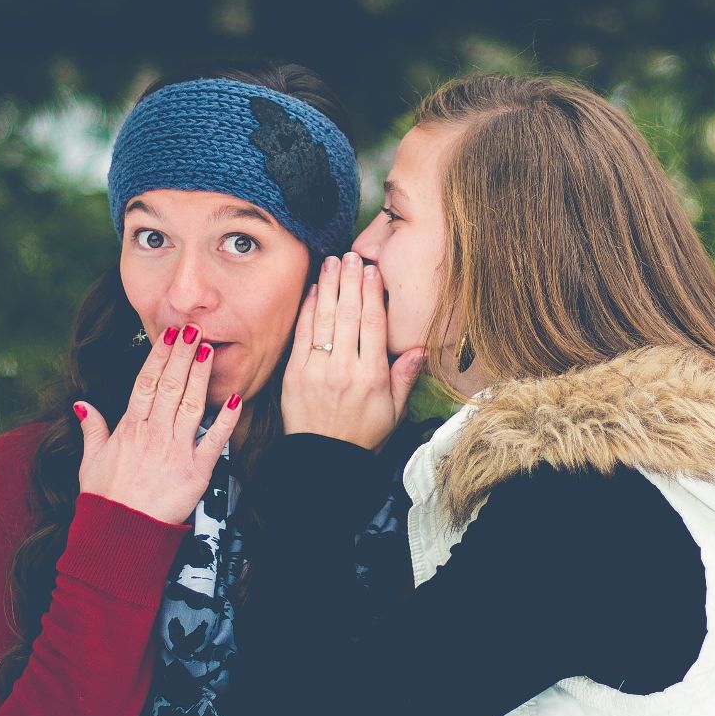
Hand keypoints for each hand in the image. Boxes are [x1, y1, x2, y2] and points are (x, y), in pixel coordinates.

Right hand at [75, 324, 242, 523]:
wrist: (119, 534)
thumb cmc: (105, 499)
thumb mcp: (90, 461)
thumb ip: (92, 429)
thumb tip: (82, 404)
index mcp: (129, 429)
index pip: (146, 383)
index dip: (158, 357)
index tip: (168, 336)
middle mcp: (153, 434)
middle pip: (169, 386)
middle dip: (182, 355)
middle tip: (193, 329)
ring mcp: (175, 451)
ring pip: (190, 405)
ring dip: (200, 376)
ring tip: (209, 350)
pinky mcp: (196, 472)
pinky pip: (214, 442)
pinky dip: (225, 420)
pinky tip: (235, 399)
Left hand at [281, 252, 425, 450]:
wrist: (324, 460)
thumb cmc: (362, 435)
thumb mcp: (394, 411)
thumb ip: (404, 377)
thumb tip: (420, 348)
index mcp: (372, 376)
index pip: (373, 324)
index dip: (373, 294)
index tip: (373, 271)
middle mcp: (345, 369)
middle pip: (349, 314)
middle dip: (351, 280)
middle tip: (352, 256)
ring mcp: (317, 369)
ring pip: (325, 319)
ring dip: (329, 286)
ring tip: (333, 262)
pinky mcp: (295, 373)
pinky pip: (303, 334)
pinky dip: (308, 309)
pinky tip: (314, 289)